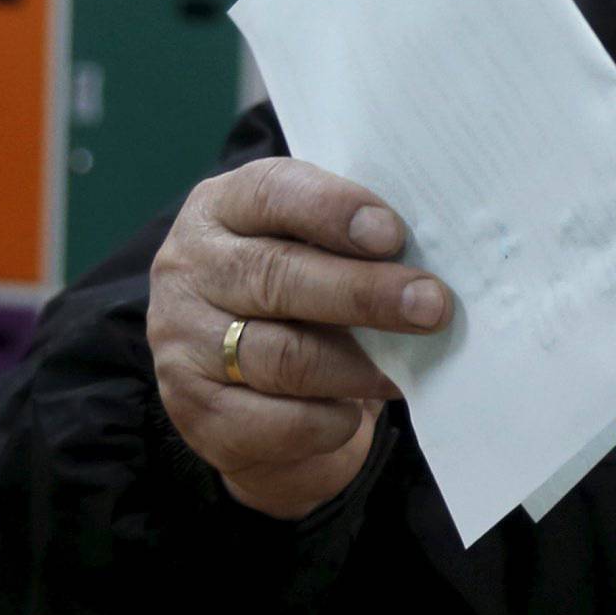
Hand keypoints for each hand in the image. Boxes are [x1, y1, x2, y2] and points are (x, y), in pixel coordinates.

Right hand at [148, 156, 449, 520]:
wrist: (242, 390)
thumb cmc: (296, 299)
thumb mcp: (312, 252)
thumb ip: (353, 243)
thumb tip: (432, 257)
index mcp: (220, 209)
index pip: (270, 193)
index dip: (333, 211)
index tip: (392, 234)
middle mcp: (188, 270)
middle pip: (277, 275)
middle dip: (363, 292)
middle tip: (431, 305)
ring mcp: (183, 343)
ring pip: (282, 356)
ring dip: (357, 365)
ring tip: (403, 370)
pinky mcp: (198, 413)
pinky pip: (278, 421)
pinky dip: (329, 420)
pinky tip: (353, 411)